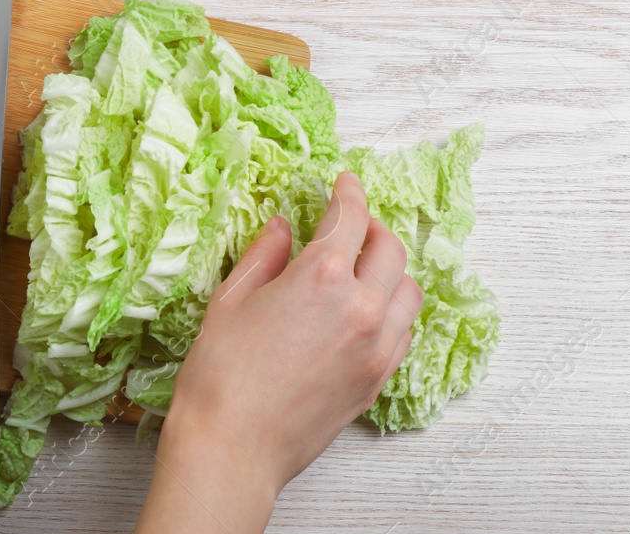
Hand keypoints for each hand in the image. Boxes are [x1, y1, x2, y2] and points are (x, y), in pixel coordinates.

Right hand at [135, 173, 421, 533]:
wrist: (233, 447)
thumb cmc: (220, 376)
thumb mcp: (232, 300)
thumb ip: (264, 255)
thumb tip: (282, 228)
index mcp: (321, 278)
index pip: (351, 217)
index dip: (348, 192)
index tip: (344, 183)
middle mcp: (361, 308)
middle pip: (390, 249)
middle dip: (373, 228)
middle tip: (351, 224)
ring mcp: (376, 348)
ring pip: (408, 292)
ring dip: (389, 271)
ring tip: (362, 269)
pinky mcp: (376, 380)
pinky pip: (403, 333)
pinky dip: (392, 311)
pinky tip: (365, 312)